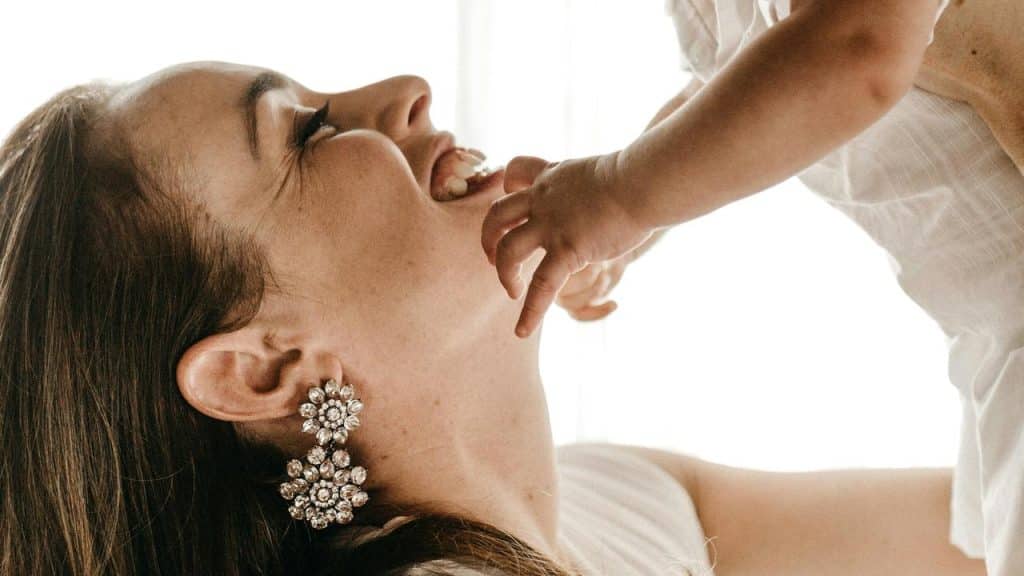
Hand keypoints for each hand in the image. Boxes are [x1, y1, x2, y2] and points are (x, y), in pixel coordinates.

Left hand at [481, 153, 652, 337]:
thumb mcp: (603, 173)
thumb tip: (607, 197)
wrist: (641, 182)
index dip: (509, 185)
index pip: (517, 170)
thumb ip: (591, 189)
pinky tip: (522, 331)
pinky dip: (530, 312)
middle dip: (489, 237)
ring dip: (504, 273)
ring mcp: (552, 225)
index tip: (512, 196)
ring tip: (512, 290)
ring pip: (508, 249)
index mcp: (553, 177)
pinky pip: (541, 285)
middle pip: (497, 213)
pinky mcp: (567, 249)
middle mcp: (544, 200)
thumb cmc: (637, 178)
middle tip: (492, 256)